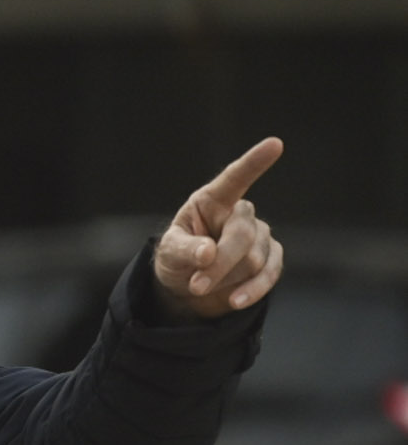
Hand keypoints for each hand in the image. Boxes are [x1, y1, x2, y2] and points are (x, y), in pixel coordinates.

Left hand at [152, 137, 284, 318]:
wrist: (188, 288)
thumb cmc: (177, 260)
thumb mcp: (169, 254)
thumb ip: (185, 251)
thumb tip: (208, 253)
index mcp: (212, 201)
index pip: (235, 178)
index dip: (254, 162)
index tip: (275, 144)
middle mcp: (240, 214)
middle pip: (242, 235)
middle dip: (218, 264)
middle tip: (195, 285)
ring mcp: (260, 235)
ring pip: (254, 259)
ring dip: (226, 280)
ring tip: (201, 288)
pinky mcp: (271, 258)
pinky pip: (270, 273)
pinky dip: (253, 290)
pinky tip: (236, 301)